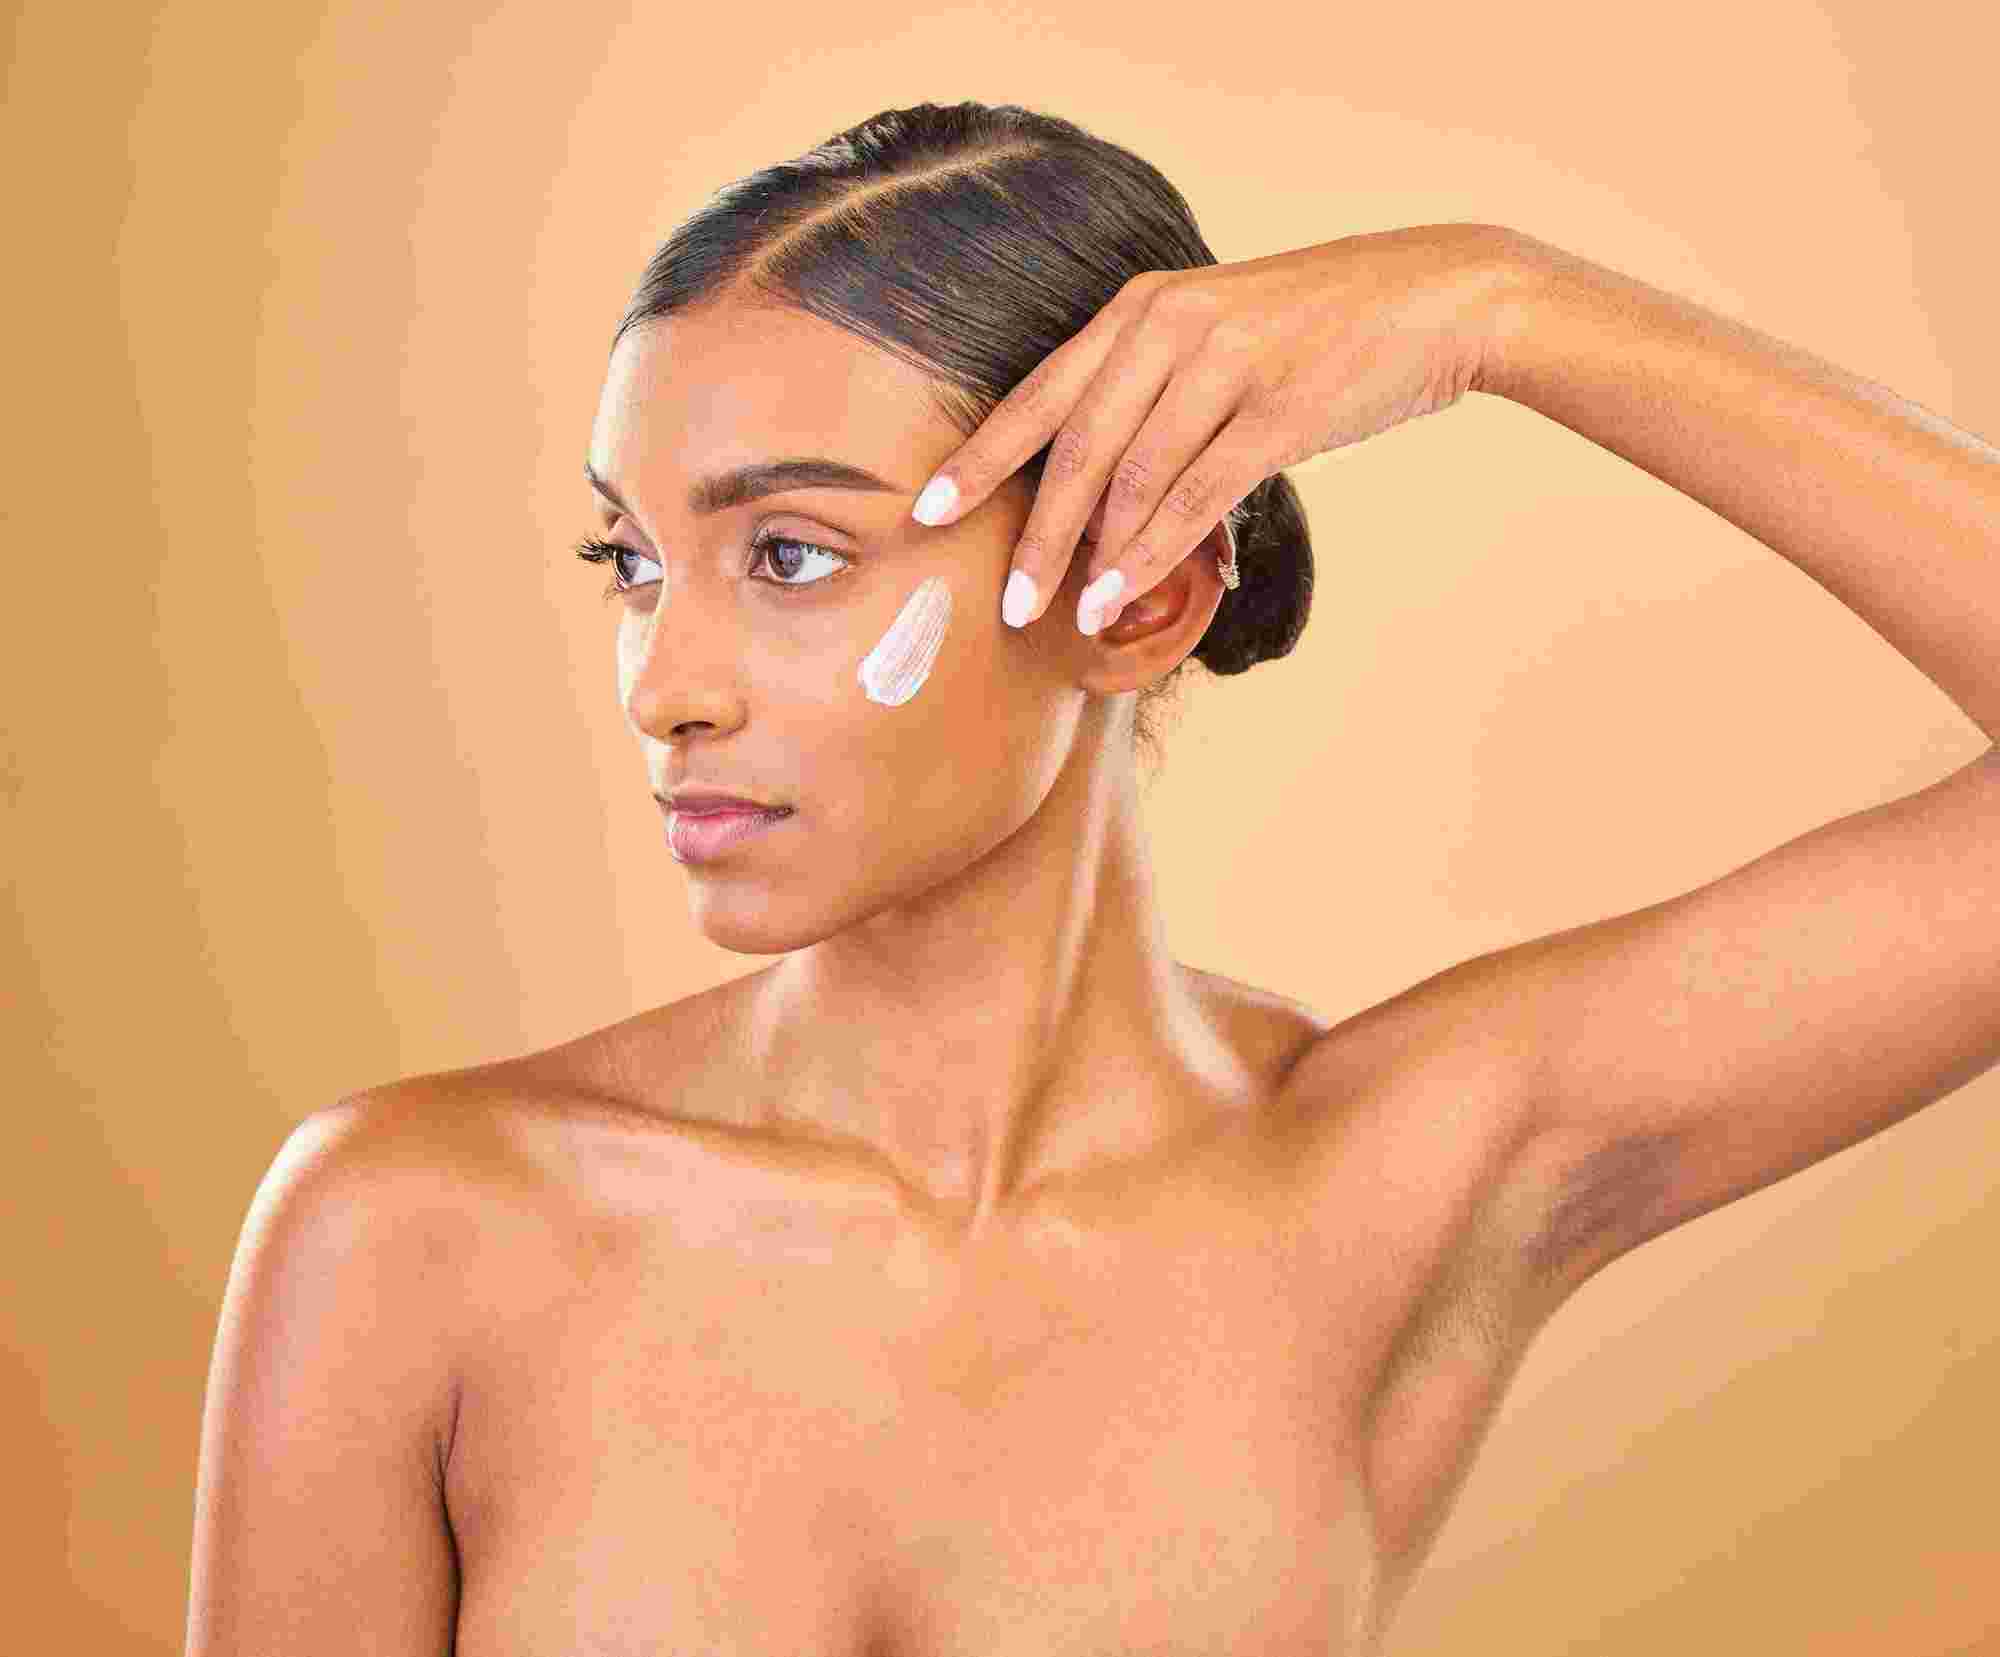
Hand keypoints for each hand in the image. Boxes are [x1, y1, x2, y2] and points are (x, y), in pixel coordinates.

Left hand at [908, 222, 1525, 634]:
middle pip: (1074, 448)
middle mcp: (1169, 327)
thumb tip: (1102, 490)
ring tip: (1068, 615)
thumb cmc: (1322, 330)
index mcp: (1143, 308)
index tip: (929, 511)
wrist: (1439, 298)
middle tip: (1006, 604)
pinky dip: (1151, 553)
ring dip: (1093, 559)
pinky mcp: (1279, 410)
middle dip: (1033, 534)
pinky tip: (1122, 592)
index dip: (980, 458)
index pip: (1041, 393)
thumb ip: (1155, 390)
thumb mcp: (1221, 335)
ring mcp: (1224, 365)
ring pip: (1131, 480)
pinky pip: (1194, 496)